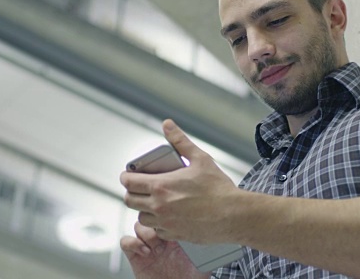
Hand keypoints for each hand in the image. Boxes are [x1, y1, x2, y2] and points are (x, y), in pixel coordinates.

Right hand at [120, 221, 209, 278]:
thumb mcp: (204, 261)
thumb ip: (208, 247)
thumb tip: (220, 235)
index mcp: (176, 234)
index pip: (168, 213)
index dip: (170, 213)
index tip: (177, 220)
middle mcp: (161, 238)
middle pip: (152, 214)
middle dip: (156, 219)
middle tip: (164, 230)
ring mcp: (148, 246)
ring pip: (139, 224)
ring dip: (145, 231)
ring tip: (156, 245)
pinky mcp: (136, 257)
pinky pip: (126, 241)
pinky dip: (133, 243)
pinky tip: (146, 252)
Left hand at [121, 119, 238, 243]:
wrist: (233, 215)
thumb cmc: (218, 188)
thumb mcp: (200, 159)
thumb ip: (180, 141)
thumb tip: (168, 125)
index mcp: (161, 186)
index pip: (129, 183)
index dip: (126, 177)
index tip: (130, 175)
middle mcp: (159, 206)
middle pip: (130, 201)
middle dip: (132, 193)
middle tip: (141, 188)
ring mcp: (165, 223)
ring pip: (141, 218)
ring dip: (145, 209)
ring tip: (156, 202)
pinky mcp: (174, 235)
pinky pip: (157, 230)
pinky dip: (159, 223)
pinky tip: (170, 215)